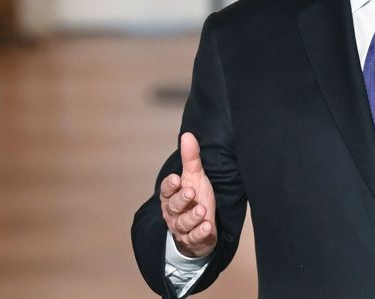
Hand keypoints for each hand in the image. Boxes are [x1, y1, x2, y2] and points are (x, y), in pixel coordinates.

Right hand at [160, 132, 217, 257]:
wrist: (199, 226)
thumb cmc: (195, 197)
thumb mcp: (195, 177)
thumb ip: (191, 158)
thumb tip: (187, 134)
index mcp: (171, 196)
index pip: (166, 190)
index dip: (170, 185)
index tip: (176, 178)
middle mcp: (173, 212)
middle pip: (173, 206)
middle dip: (181, 200)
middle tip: (190, 192)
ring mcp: (182, 227)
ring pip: (183, 223)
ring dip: (192, 217)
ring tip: (202, 210)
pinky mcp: (193, 240)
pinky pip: (194, 238)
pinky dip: (200, 233)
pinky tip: (207, 227)